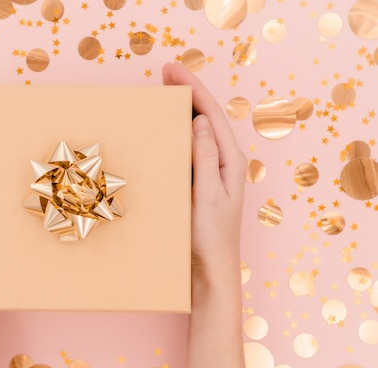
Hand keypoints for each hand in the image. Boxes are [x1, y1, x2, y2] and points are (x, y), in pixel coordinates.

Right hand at [162, 62, 246, 283]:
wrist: (209, 269)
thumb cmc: (210, 237)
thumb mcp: (207, 195)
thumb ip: (205, 157)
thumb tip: (201, 121)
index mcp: (230, 161)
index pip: (211, 115)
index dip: (193, 89)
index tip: (173, 70)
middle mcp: (223, 162)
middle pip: (206, 117)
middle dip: (188, 92)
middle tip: (166, 72)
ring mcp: (211, 171)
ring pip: (198, 131)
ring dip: (182, 110)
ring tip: (166, 92)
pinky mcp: (199, 182)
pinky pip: (189, 149)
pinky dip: (177, 133)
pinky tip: (165, 129)